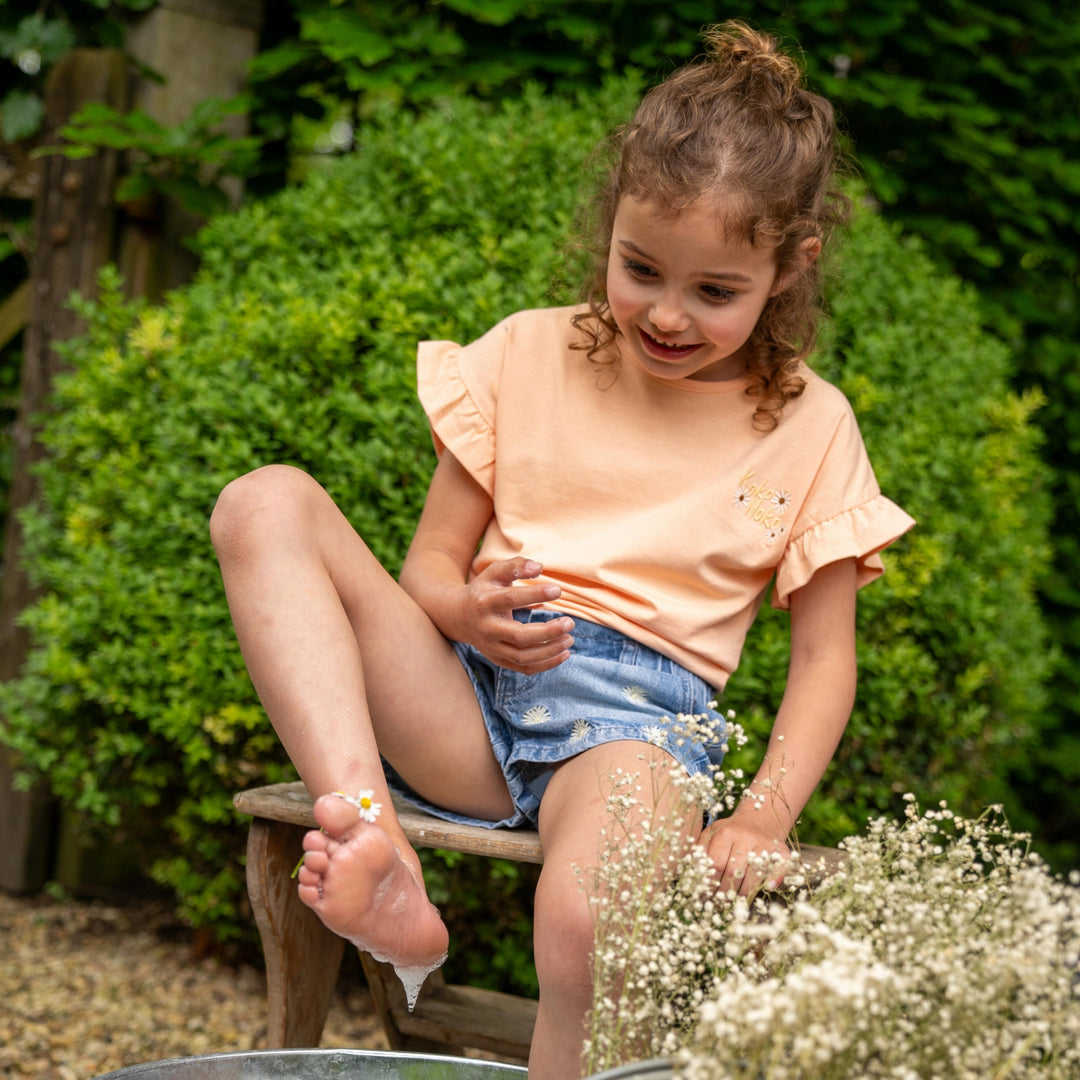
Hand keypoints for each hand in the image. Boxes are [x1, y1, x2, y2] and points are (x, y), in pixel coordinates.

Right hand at [450, 557, 573, 673]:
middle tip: (570, 622)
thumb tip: (539, 567)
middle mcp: (487, 628)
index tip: (558, 590)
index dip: (535, 594)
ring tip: (570, 638)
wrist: (459, 617)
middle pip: (519, 636)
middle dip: (548, 631)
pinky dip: (546, 665)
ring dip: (550, 651)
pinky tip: (564, 653)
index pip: (511, 599)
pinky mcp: (499, 660)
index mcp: (484, 602)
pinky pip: (524, 668)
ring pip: (523, 657)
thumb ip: (516, 566)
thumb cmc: (484, 590)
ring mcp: (492, 648)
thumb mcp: (494, 572)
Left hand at [702, 818, 791, 896]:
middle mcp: (745, 837)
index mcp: (725, 833)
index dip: (710, 884)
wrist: (759, 817)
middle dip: (724, 893)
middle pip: (734, 873)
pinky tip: (767, 888)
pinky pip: (779, 868)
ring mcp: (764, 844)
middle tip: (719, 904)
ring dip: (743, 894)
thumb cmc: (730, 831)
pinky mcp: (782, 850)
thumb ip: (700, 851)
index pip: (715, 864)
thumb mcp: (711, 834)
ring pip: (754, 876)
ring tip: (734, 902)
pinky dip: (774, 880)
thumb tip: (693, 873)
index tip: (704, 896)